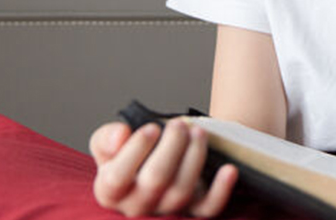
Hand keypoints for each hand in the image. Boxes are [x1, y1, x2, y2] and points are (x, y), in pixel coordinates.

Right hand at [89, 118, 238, 216]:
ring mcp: (166, 210)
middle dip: (171, 147)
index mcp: (109, 192)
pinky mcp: (193, 210)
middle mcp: (136, 206)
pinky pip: (209, 208)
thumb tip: (121, 134)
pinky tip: (229, 169)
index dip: (136, 150)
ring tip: (198, 132)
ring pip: (181, 191)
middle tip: (180, 124)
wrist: (155, 159)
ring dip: (194, 157)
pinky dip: (221, 190)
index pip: (117, 178)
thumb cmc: (129, 151)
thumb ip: (106, 138)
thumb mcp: (108, 143)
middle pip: (155, 181)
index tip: (152, 127)